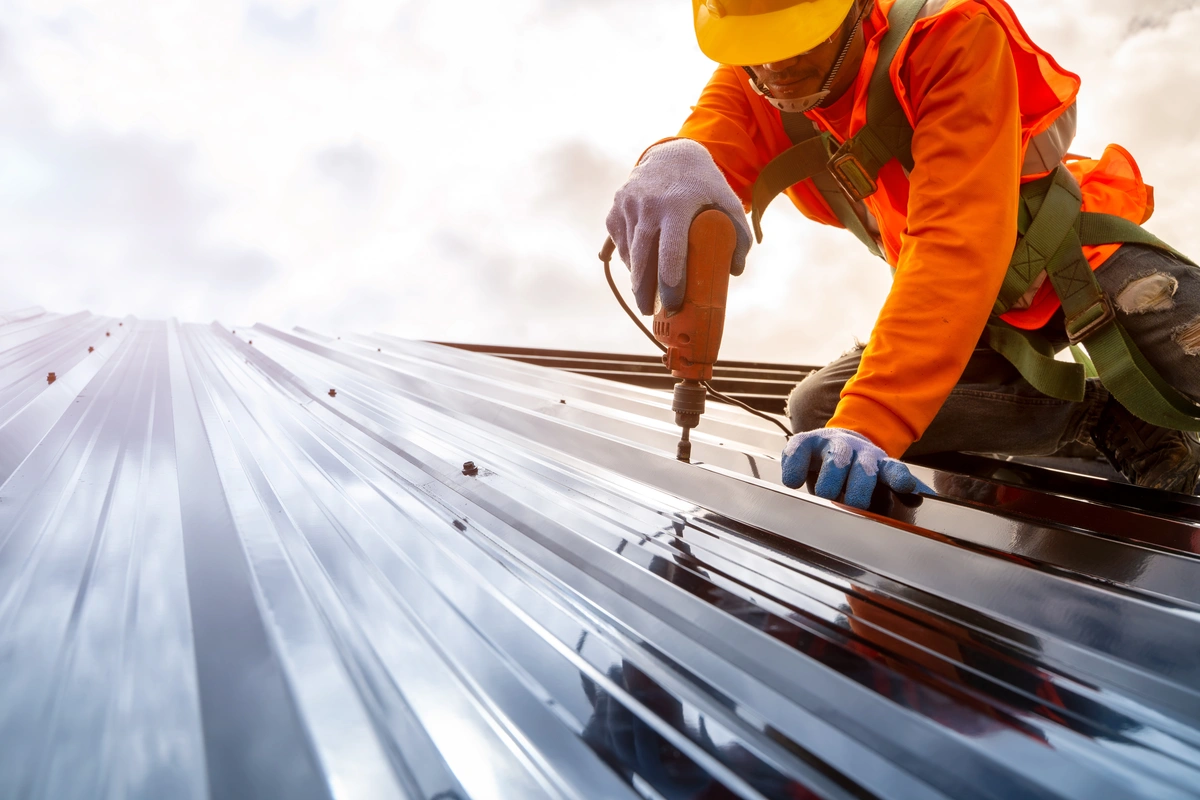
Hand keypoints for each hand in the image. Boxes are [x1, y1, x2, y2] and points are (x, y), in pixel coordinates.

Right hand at [605, 139, 750, 313]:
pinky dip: (629, 259)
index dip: (670, 283)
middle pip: (643, 260)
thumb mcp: (727, 200)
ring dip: (637, 277)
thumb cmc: (703, 183)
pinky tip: (639, 267)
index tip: (672, 304)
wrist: (671, 153)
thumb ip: (738, 232)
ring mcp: (628, 207)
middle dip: (644, 291)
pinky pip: (620, 244)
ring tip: (647, 291)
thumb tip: (734, 270)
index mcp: (677, 205)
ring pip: (630, 254)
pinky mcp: (615, 210)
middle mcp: (648, 206)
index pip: (670, 252)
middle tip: (650, 311)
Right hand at [781, 428, 933, 509]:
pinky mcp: (805, 442)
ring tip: (824, 495)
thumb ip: (898, 485)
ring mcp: (831, 445)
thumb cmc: (858, 469)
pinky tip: (792, 481)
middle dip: (859, 487)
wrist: (835, 440)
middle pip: (863, 469)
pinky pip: (798, 450)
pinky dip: (794, 466)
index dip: (899, 478)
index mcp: (879, 463)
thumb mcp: (880, 477)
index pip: (893, 469)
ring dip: (831, 479)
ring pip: (835, 460)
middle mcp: (857, 453)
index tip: (905, 487)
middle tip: (854, 505)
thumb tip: (926, 498)